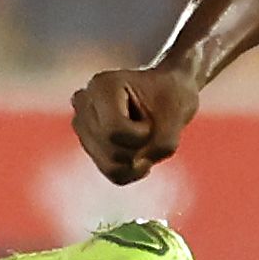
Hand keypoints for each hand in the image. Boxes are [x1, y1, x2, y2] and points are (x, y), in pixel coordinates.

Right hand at [73, 61, 201, 184]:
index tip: (152, 117)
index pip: (114, 130)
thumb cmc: (171, 99)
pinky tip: (141, 149)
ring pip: (111, 165)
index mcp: (102, 86)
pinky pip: (113, 173)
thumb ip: (156, 148)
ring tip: (143, 135)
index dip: (142, 134)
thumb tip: (130, 167)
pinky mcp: (89, 144)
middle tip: (150, 124)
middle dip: (141, 147)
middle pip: (112, 151)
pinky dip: (134, 168)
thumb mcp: (176, 120)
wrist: (168, 95)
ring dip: (138, 158)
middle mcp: (84, 104)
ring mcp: (82, 125)